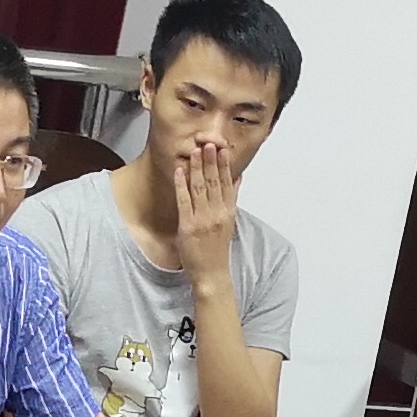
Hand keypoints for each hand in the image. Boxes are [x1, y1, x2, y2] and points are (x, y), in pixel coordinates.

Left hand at [169, 139, 238, 274]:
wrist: (212, 274)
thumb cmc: (218, 249)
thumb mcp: (229, 222)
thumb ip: (231, 199)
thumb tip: (236, 179)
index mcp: (228, 212)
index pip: (228, 184)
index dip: (225, 165)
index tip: (223, 149)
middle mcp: (217, 214)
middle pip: (215, 183)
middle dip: (211, 161)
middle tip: (209, 143)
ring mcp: (203, 220)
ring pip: (200, 188)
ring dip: (197, 168)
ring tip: (195, 151)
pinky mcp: (188, 226)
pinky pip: (184, 201)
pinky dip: (182, 185)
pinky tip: (180, 171)